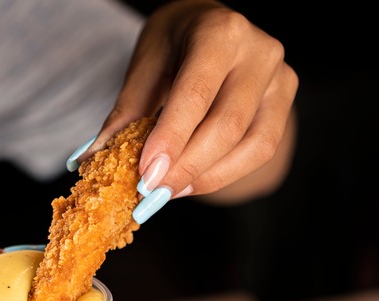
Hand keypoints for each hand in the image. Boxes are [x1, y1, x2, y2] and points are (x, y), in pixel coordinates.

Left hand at [69, 0, 297, 221]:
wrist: (212, 31)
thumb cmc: (174, 46)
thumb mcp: (145, 66)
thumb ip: (126, 112)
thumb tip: (93, 160)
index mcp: (218, 32)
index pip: (194, 94)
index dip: (171, 139)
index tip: (146, 174)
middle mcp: (258, 51)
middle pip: (226, 125)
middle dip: (186, 167)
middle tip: (152, 193)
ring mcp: (280, 77)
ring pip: (252, 145)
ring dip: (206, 177)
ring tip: (169, 191)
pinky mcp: (285, 103)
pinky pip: (262, 150)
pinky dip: (224, 174)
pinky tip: (192, 183)